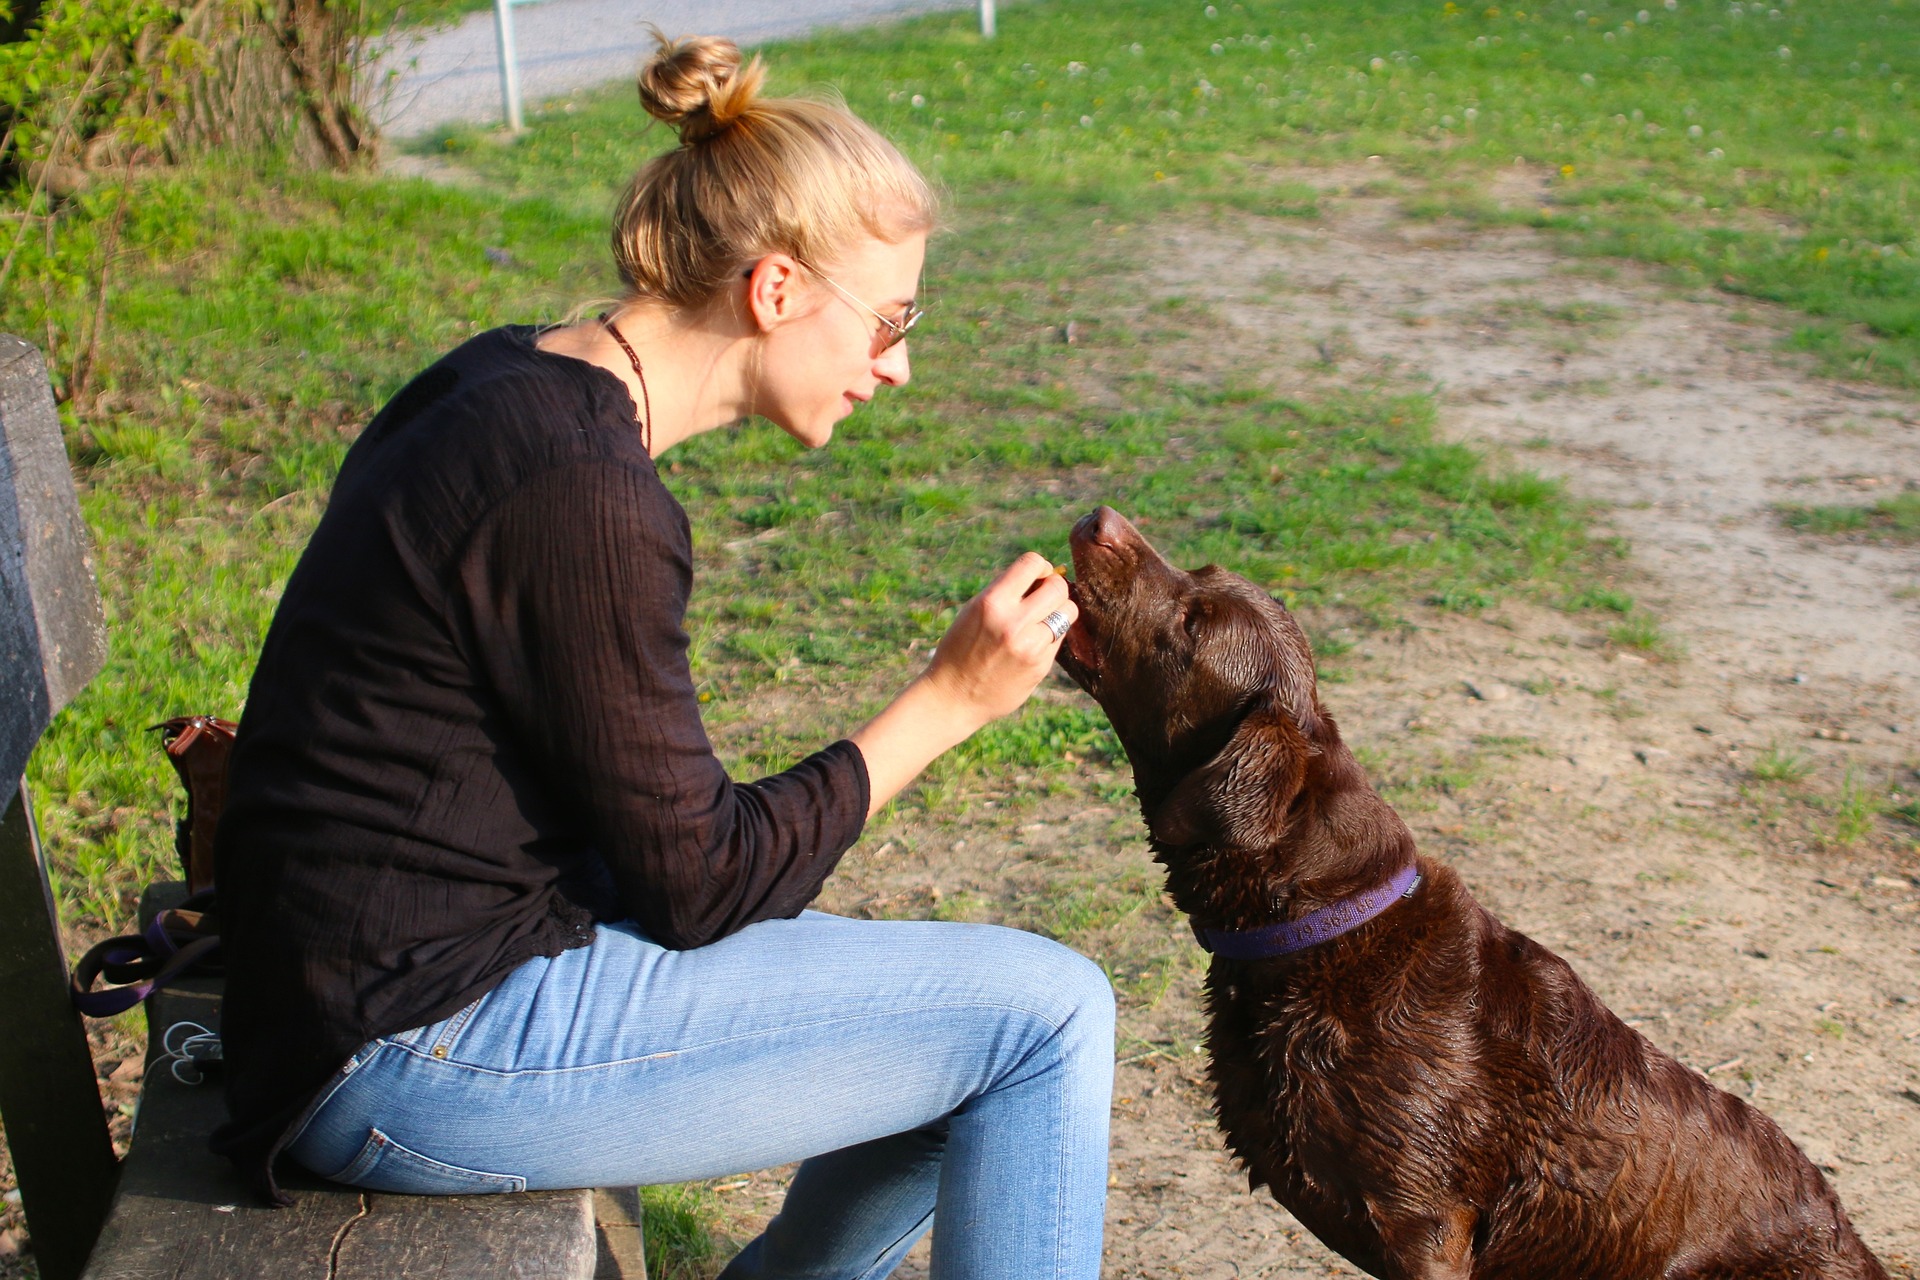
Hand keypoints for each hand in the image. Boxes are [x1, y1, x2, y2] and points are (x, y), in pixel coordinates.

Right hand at [922, 552, 1077, 729]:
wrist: (954, 697)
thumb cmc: (961, 649)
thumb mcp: (973, 612)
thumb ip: (1005, 593)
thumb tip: (1043, 575)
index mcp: (991, 603)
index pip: (1031, 563)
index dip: (1040, 567)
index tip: (1037, 576)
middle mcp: (1013, 623)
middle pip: (1057, 587)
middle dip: (1054, 587)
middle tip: (1044, 597)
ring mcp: (1030, 646)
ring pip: (1068, 611)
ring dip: (1059, 610)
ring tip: (1042, 619)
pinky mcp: (1041, 665)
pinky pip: (1060, 637)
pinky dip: (1052, 634)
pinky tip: (1034, 642)